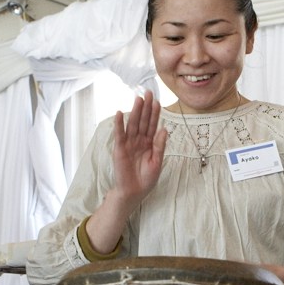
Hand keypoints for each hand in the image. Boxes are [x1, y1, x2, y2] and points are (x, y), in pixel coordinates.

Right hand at [111, 90, 167, 205]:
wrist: (134, 192)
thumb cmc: (146, 179)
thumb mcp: (157, 162)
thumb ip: (159, 146)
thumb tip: (164, 129)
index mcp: (149, 143)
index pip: (152, 124)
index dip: (155, 113)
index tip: (157, 100)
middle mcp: (139, 140)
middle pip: (143, 120)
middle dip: (146, 107)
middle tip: (148, 92)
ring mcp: (129, 143)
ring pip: (133, 124)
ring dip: (135, 111)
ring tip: (138, 99)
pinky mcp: (120, 149)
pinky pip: (120, 134)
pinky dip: (119, 124)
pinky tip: (120, 113)